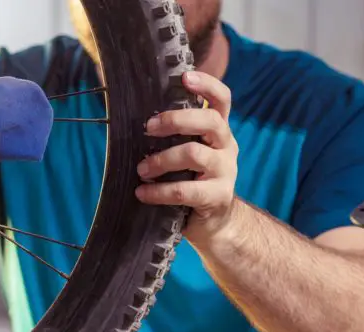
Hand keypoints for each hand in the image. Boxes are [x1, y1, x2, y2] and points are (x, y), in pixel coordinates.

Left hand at [135, 70, 238, 244]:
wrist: (215, 222)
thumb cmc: (193, 181)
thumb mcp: (188, 154)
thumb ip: (176, 137)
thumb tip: (137, 121)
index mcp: (219, 131)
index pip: (222, 99)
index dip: (207, 85)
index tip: (185, 76)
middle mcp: (226, 146)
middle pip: (209, 121)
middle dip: (176, 120)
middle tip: (148, 128)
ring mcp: (225, 171)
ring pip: (194, 153)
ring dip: (161, 160)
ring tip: (141, 169)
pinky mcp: (218, 196)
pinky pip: (185, 190)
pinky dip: (159, 191)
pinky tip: (142, 193)